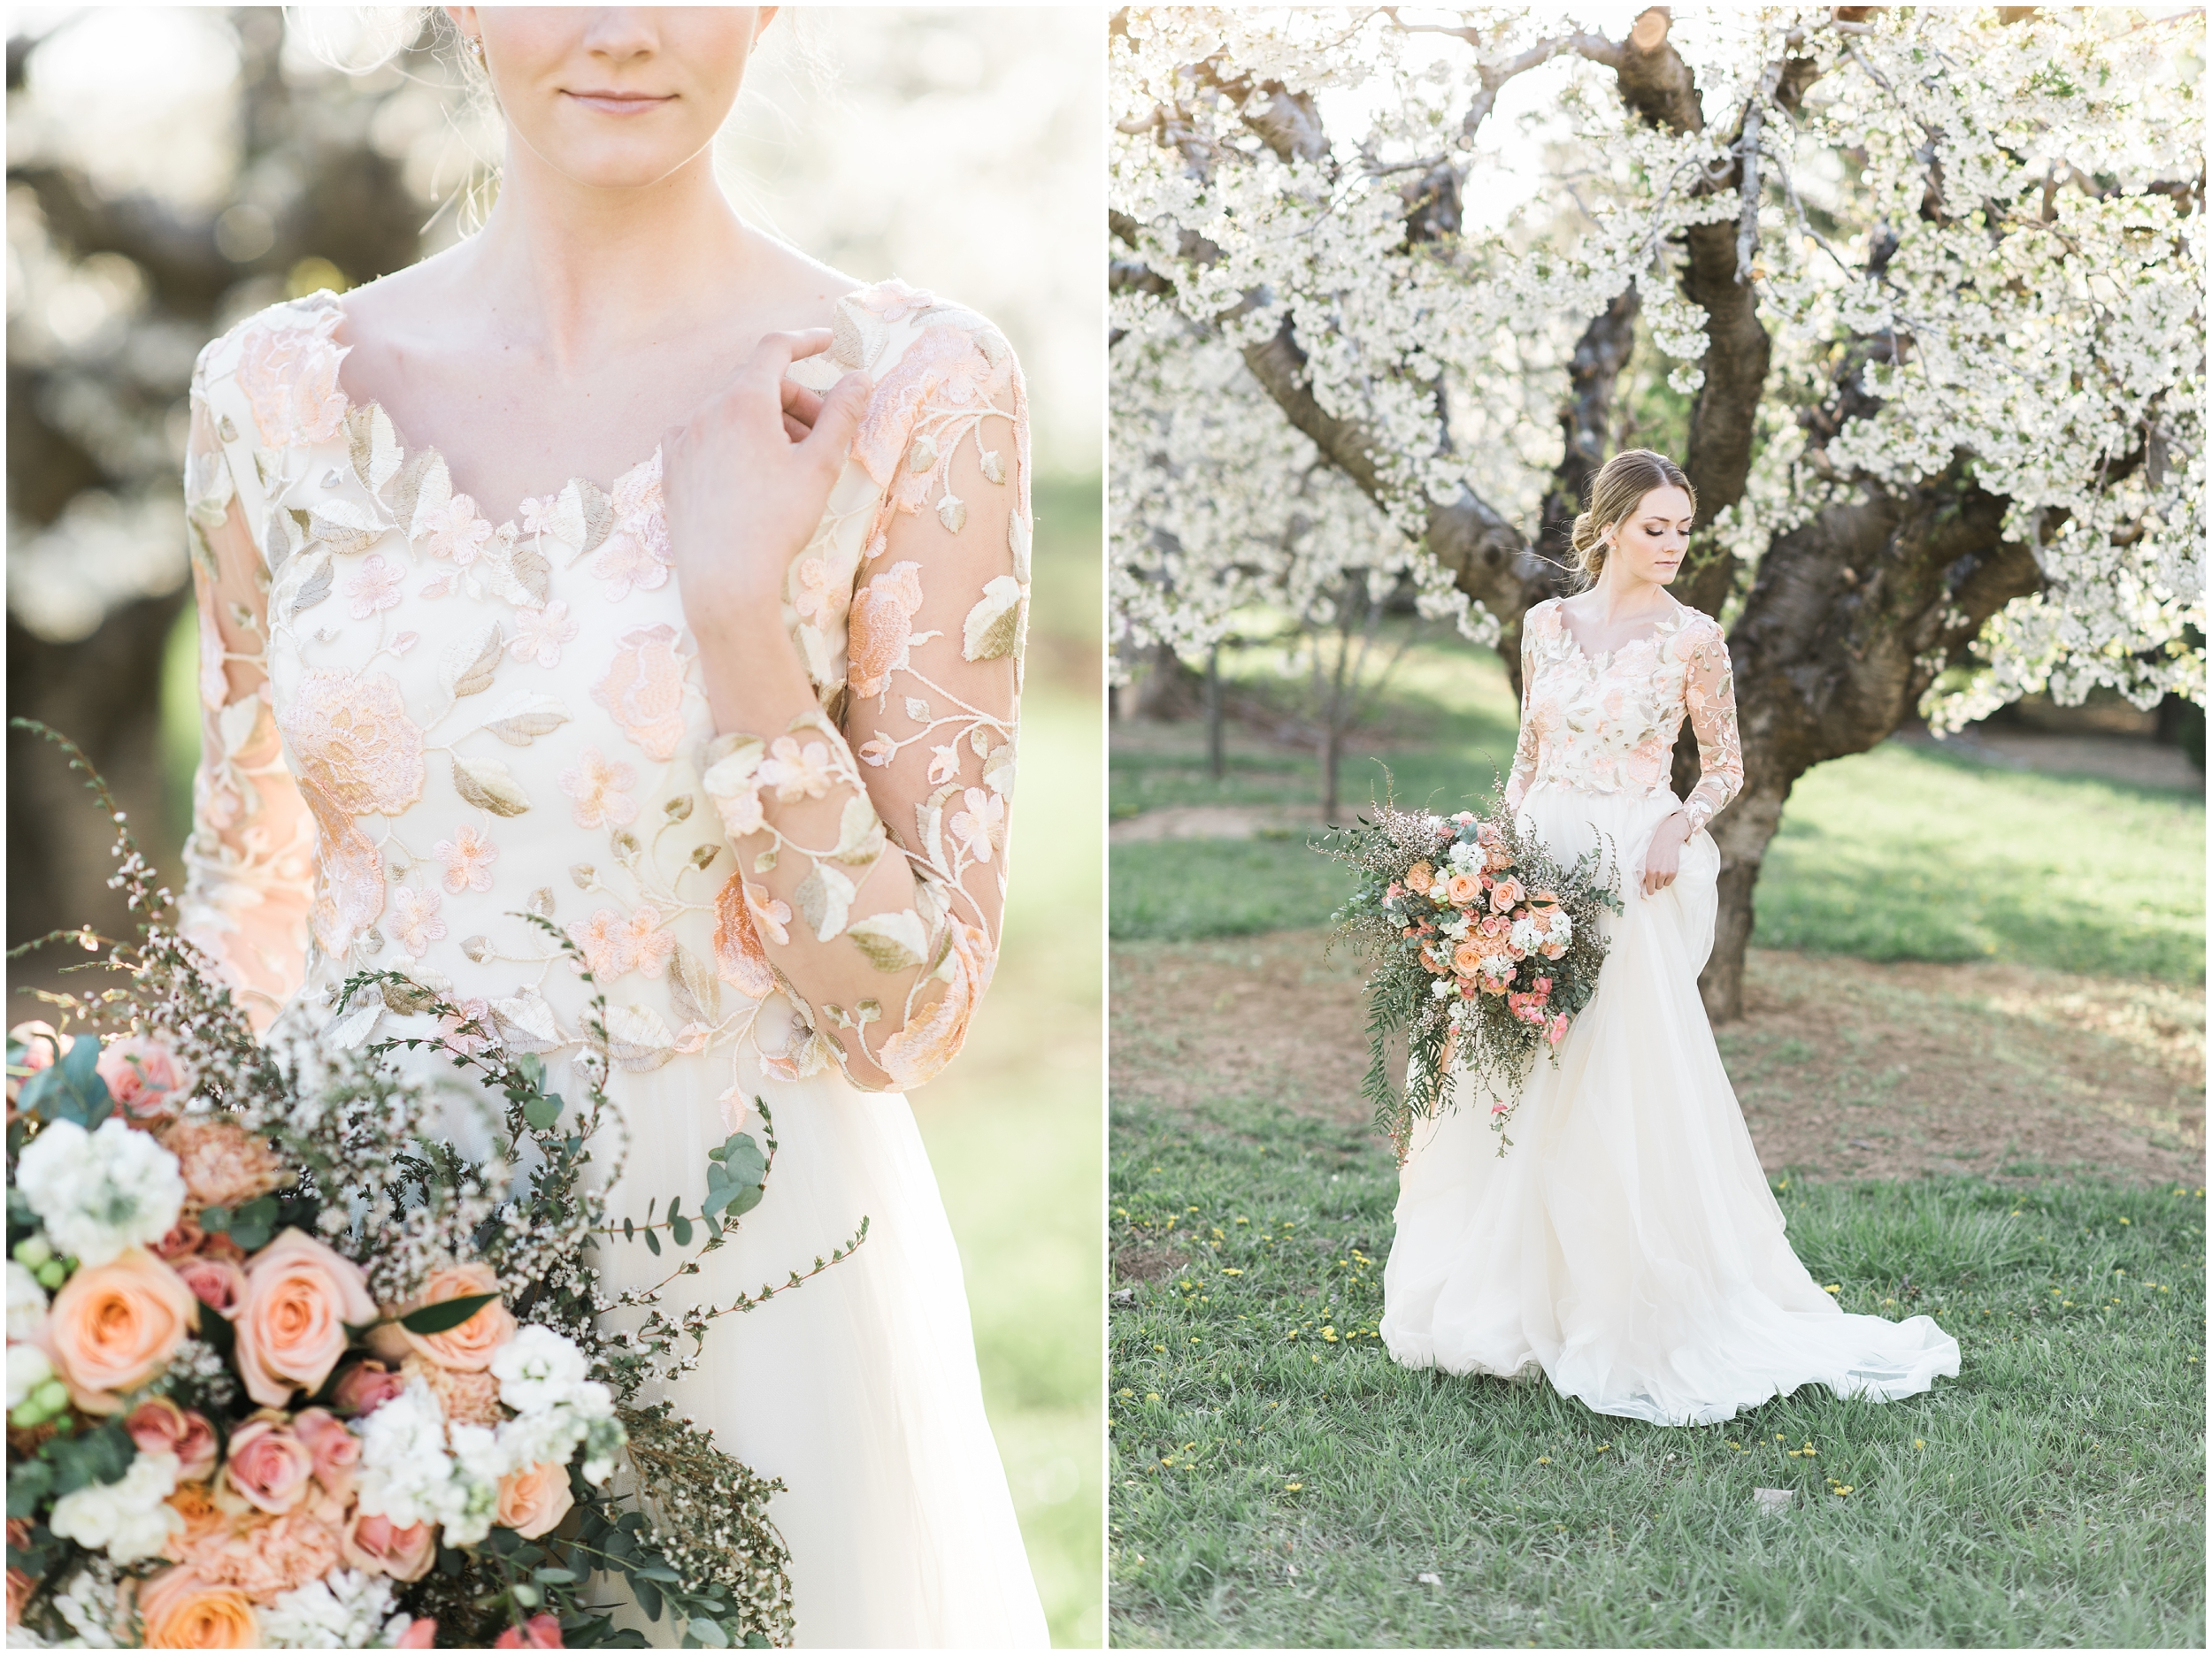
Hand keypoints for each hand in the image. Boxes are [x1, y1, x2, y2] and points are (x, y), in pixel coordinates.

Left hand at [661, 329, 872, 644]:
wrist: (724, 580)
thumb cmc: (776, 523)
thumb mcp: (821, 467)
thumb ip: (842, 415)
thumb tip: (861, 378)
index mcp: (742, 402)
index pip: (775, 349)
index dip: (806, 341)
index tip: (829, 343)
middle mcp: (705, 410)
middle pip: (756, 383)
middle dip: (795, 400)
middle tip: (822, 436)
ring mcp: (682, 438)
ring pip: (732, 411)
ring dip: (767, 423)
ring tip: (790, 463)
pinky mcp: (671, 466)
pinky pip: (708, 435)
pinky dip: (736, 441)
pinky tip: (754, 477)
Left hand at [1640, 811, 1692, 896]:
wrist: (1666, 840)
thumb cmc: (1652, 849)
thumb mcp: (1642, 860)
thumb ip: (1639, 872)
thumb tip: (1637, 886)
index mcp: (1645, 871)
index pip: (1642, 888)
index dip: (1641, 892)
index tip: (1640, 896)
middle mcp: (1655, 873)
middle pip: (1652, 890)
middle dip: (1651, 887)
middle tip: (1652, 880)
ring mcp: (1665, 874)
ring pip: (1661, 887)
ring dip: (1659, 882)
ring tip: (1659, 871)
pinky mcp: (1673, 873)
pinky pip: (1668, 883)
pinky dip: (1667, 879)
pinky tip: (1665, 869)